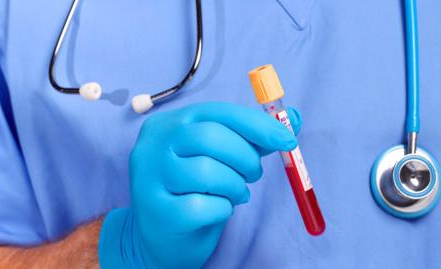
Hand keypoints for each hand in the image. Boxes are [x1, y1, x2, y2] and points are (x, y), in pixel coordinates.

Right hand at [99, 102, 301, 268]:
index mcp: (169, 124)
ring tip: (235, 193)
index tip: (287, 139)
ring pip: (207, 172)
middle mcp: (152, 146)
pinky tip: (218, 210)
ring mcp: (149, 179)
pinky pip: (204, 207)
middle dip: (245, 157)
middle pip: (210, 138)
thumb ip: (251, 138)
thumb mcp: (219, 158)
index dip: (256, 124)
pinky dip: (222, 209)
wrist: (162, 236)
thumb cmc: (195, 190)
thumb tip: (291, 118)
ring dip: (234, 186)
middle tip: (254, 174)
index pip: (217, 112)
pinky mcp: (157, 211)